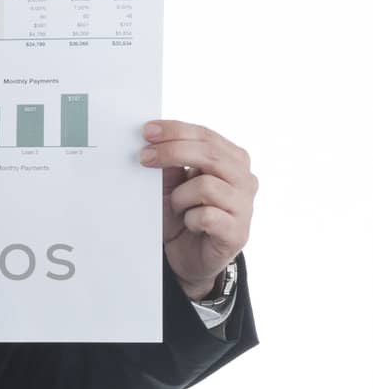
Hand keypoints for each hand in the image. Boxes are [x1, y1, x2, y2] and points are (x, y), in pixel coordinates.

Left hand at [139, 120, 258, 300]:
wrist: (189, 258)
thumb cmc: (183, 215)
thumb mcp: (171, 184)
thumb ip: (170, 163)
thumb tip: (153, 139)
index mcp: (233, 160)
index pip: (206, 136)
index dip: (176, 131)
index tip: (147, 131)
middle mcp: (244, 180)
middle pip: (209, 155)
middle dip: (172, 152)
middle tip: (144, 158)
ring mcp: (244, 207)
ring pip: (206, 186)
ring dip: (180, 197)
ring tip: (177, 208)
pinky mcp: (238, 233)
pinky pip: (207, 216)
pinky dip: (190, 219)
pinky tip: (190, 224)